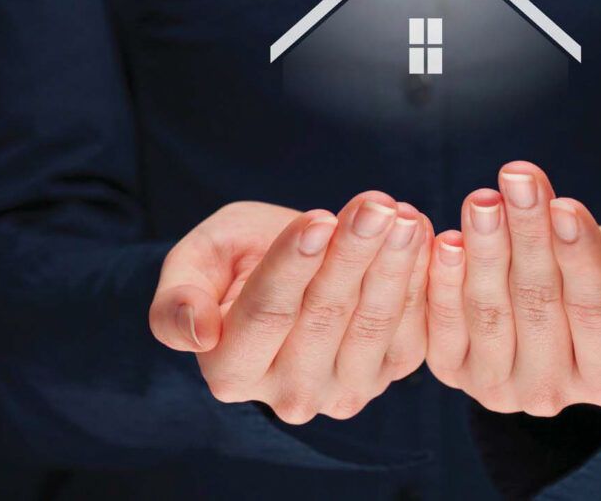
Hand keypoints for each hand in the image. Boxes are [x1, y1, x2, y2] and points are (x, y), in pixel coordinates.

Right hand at [150, 194, 431, 422]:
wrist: (289, 270)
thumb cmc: (233, 261)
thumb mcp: (194, 262)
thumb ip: (177, 299)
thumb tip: (197, 332)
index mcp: (231, 370)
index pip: (266, 313)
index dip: (293, 265)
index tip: (319, 217)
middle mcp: (288, 395)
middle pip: (325, 317)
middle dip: (353, 254)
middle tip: (376, 206)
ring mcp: (344, 391)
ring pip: (374, 324)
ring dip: (394, 265)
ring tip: (403, 216)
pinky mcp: (389, 374)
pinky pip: (412, 328)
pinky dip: (419, 279)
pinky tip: (423, 233)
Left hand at [425, 161, 600, 415]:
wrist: (565, 293)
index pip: (594, 310)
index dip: (579, 255)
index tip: (566, 205)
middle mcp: (553, 393)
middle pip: (537, 304)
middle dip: (527, 234)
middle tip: (517, 178)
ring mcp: (498, 387)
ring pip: (487, 311)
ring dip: (482, 249)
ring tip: (483, 199)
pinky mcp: (451, 371)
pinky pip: (440, 323)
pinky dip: (438, 278)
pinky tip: (439, 235)